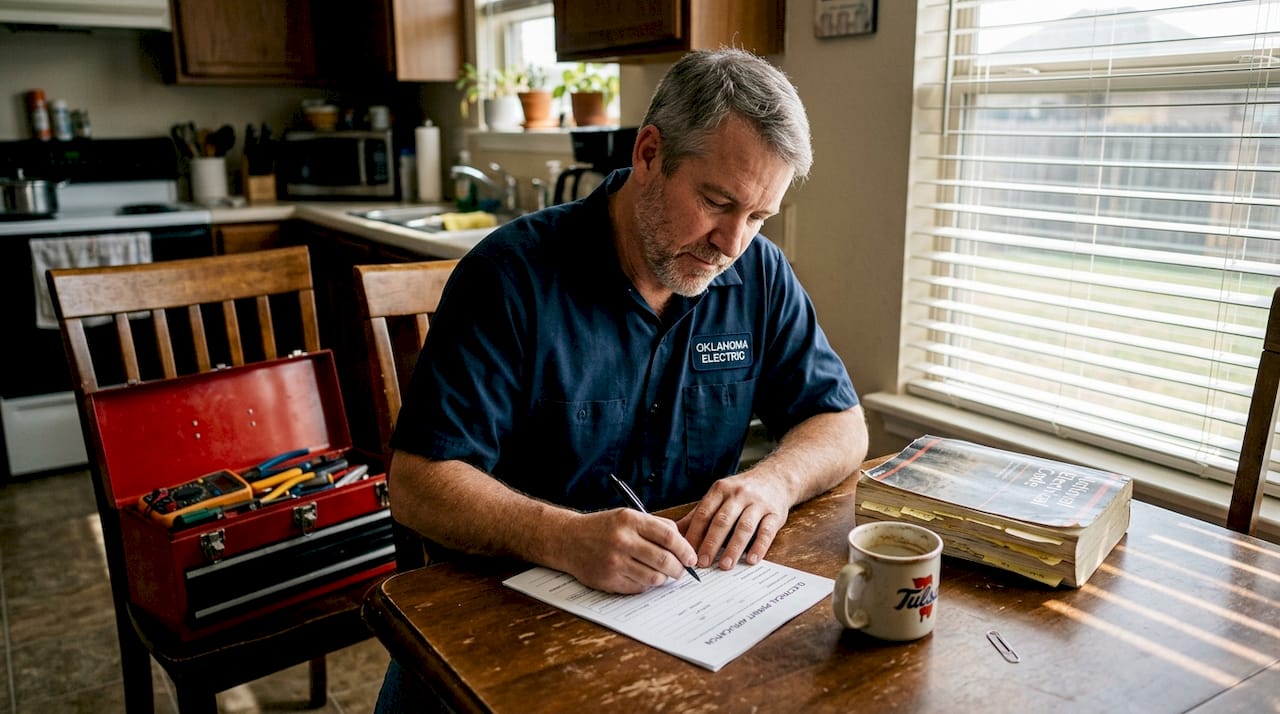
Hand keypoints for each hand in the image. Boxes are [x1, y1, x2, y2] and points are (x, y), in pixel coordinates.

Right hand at [558, 508, 698, 593]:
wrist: (568, 540)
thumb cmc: (603, 528)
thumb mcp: (627, 516)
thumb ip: (655, 526)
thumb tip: (683, 544)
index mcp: (630, 520)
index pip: (668, 536)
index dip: (685, 549)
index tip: (690, 557)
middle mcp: (622, 540)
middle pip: (664, 560)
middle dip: (679, 568)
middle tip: (681, 570)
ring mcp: (614, 562)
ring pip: (654, 578)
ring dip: (663, 578)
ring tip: (662, 573)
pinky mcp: (609, 580)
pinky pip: (639, 587)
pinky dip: (646, 584)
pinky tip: (641, 576)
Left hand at [676, 473, 790, 569]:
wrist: (775, 478)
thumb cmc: (741, 492)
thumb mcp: (719, 496)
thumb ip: (698, 514)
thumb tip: (674, 533)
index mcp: (720, 490)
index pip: (704, 513)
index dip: (694, 533)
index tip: (686, 552)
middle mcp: (739, 494)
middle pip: (722, 520)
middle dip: (711, 543)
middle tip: (703, 563)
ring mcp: (758, 503)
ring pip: (744, 527)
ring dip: (734, 547)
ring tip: (725, 565)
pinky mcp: (775, 513)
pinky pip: (767, 531)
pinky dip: (759, 547)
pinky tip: (752, 560)